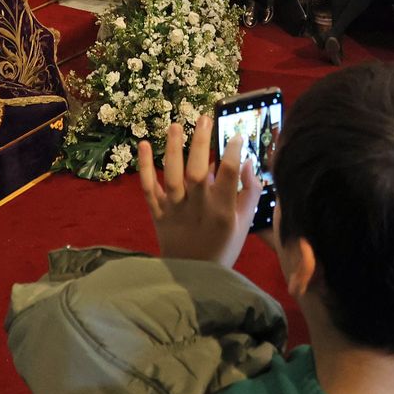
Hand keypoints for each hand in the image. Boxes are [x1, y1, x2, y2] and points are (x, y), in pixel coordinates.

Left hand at [138, 115, 259, 267]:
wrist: (194, 275)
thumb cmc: (223, 246)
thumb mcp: (244, 222)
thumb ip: (249, 192)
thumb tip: (248, 161)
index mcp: (223, 210)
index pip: (230, 173)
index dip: (234, 150)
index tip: (237, 133)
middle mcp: (198, 207)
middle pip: (198, 170)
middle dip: (201, 141)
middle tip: (204, 118)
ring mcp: (175, 210)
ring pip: (172, 175)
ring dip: (173, 148)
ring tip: (176, 125)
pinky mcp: (157, 213)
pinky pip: (148, 187)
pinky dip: (144, 166)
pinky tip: (144, 144)